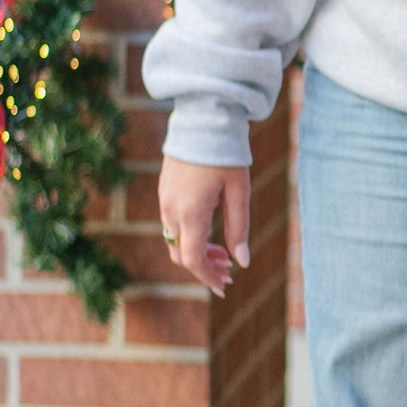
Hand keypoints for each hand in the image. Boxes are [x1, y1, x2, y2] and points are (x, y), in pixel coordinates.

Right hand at [158, 155, 250, 296]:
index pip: (194, 259)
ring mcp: (164, 200)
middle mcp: (171, 209)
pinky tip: (209, 233)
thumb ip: (239, 228)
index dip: (208, 277)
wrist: (203, 119)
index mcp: (191, 212)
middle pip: (182, 254)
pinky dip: (189, 237)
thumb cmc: (226, 154)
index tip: (225, 286)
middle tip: (229, 271)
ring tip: (223, 254)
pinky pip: (172, 225)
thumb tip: (242, 262)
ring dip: (197, 252)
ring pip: (175, 241)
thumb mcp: (239, 192)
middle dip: (204, 268)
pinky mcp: (164, 191)